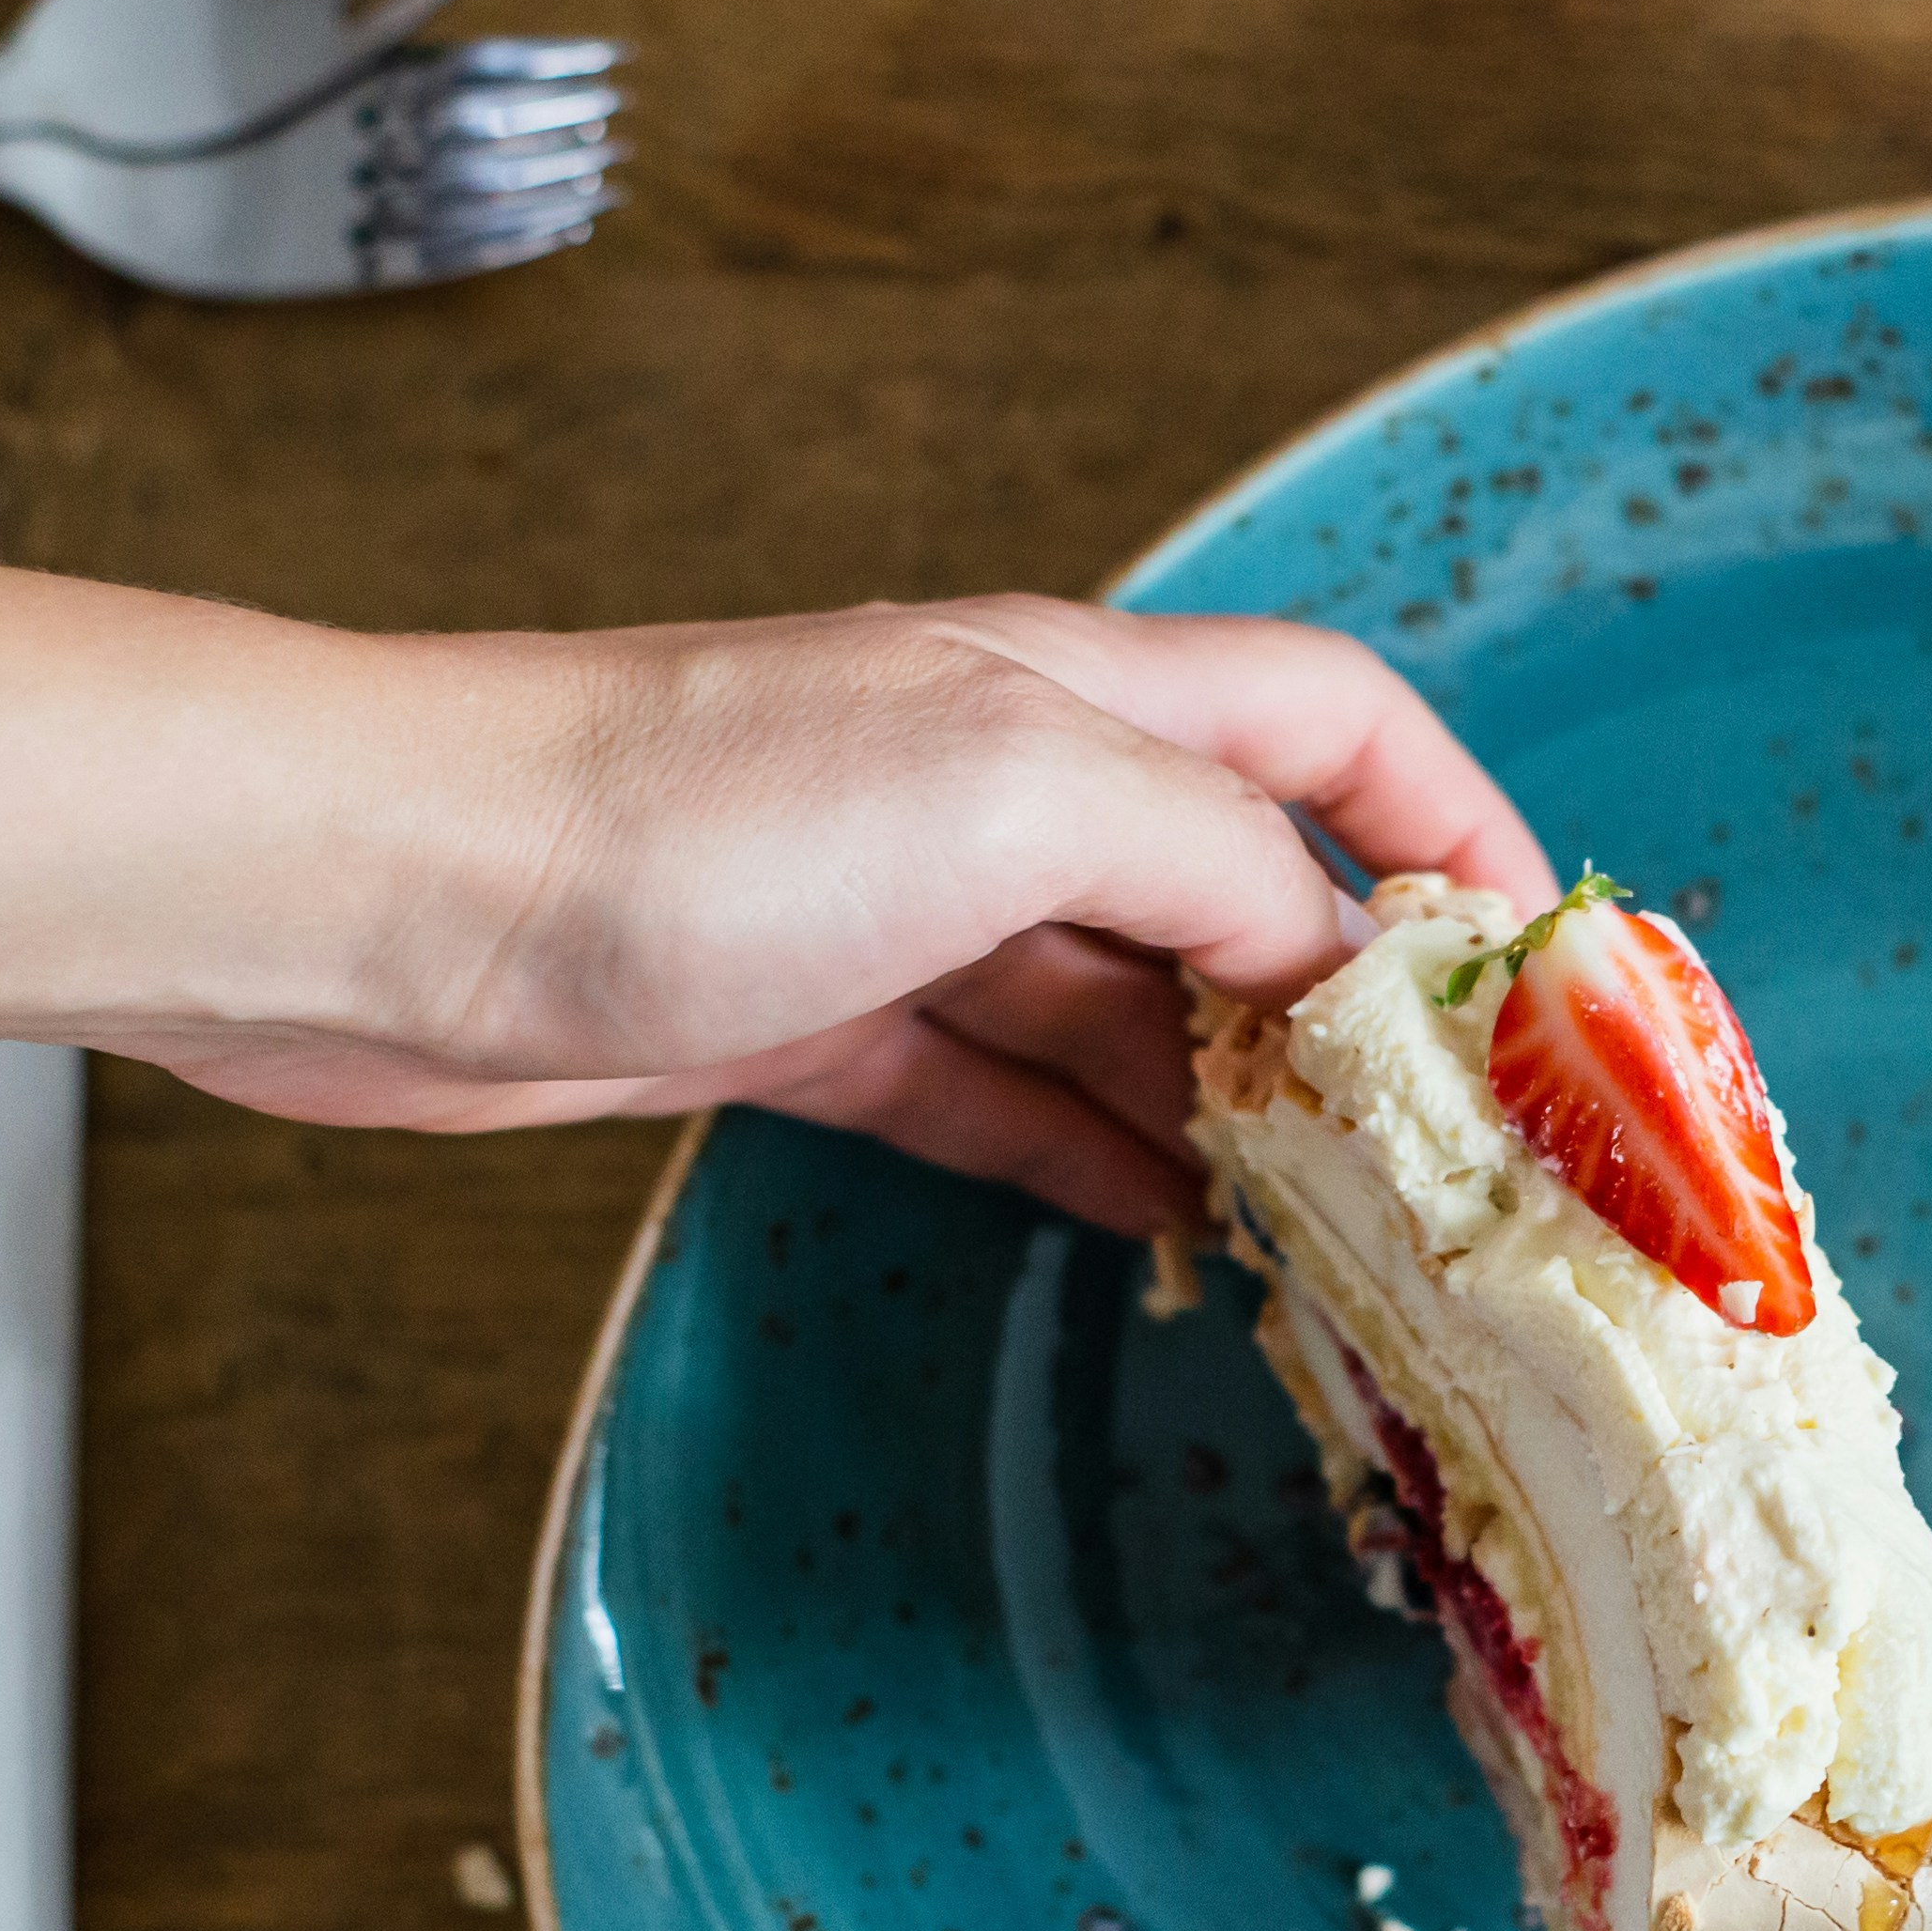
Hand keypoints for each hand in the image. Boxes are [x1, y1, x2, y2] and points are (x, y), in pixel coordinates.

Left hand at [0, 450, 1557, 1221]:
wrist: (380, 891)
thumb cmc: (677, 810)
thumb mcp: (1012, 792)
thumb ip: (1206, 856)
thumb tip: (1329, 956)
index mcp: (1074, 693)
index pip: (1333, 724)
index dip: (1455, 827)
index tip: (1551, 971)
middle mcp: (999, 783)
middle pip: (1238, 879)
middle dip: (1359, 1001)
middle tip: (1460, 1151)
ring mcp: (896, 905)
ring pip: (1124, 1007)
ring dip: (1231, 1105)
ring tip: (1338, 1228)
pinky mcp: (797, 1021)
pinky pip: (999, 1096)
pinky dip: (1089, 1161)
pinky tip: (1160, 1238)